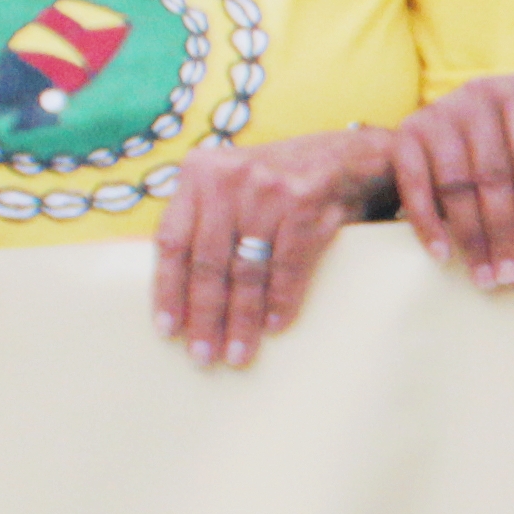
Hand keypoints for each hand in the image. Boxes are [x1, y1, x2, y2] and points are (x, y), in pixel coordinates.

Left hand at [150, 133, 360, 368]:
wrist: (346, 157)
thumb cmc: (278, 181)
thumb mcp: (230, 184)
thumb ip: (202, 218)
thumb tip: (176, 288)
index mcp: (198, 172)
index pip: (172, 240)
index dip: (168, 290)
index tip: (167, 330)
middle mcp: (228, 178)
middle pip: (208, 262)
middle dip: (206, 316)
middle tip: (204, 356)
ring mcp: (267, 190)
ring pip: (247, 270)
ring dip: (242, 319)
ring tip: (238, 353)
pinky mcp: (305, 204)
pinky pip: (287, 266)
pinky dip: (281, 301)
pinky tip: (273, 327)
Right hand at [380, 73, 513, 292]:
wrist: (445, 131)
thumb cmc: (507, 147)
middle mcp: (477, 94)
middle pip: (492, 173)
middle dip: (504, 230)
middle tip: (512, 275)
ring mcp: (437, 112)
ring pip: (456, 184)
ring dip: (471, 237)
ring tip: (485, 277)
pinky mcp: (405, 134)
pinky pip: (415, 185)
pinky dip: (428, 224)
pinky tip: (442, 254)